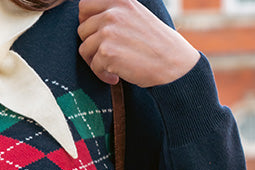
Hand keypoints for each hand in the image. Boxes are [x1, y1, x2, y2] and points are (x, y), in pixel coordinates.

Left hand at [78, 0, 199, 86]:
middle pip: (82, 30)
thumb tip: (89, 21)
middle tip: (104, 55)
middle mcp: (112, 12)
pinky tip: (116, 77)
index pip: (84, 6)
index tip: (95, 35)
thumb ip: (115, 13)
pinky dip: (102, 75)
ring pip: (84, 49)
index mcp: (118, 0)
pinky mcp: (107, 52)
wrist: (172, 62)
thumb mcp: (135, 14)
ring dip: (95, 62)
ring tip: (111, 67)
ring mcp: (108, 32)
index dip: (86, 22)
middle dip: (91, 45)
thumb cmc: (155, 43)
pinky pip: (93, 67)